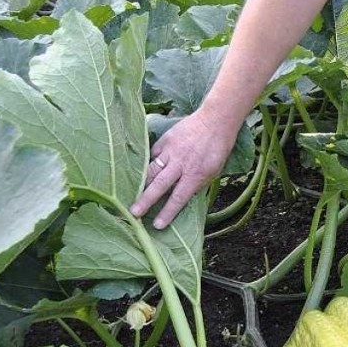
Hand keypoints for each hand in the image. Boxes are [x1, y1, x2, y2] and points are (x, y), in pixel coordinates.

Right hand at [131, 107, 235, 229]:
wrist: (215, 121)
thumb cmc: (217, 149)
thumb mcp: (213, 171)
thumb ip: (197, 184)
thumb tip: (183, 196)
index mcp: (195, 174)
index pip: (178, 198)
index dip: (167, 213)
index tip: (157, 225)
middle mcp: (180, 164)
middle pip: (159, 185)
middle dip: (145, 200)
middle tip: (133, 213)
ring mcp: (170, 151)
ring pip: (151, 169)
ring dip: (140, 184)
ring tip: (129, 194)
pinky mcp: (165, 140)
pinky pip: (152, 155)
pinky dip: (147, 164)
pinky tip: (140, 173)